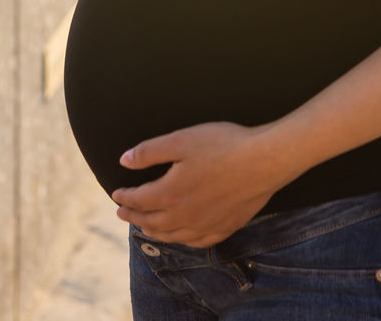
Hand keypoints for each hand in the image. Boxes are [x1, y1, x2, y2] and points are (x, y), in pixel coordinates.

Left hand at [111, 121, 283, 247]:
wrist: (264, 161)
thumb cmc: (223, 145)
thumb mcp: (182, 139)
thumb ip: (150, 152)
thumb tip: (124, 161)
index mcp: (170, 193)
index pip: (139, 200)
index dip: (125, 197)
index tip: (116, 194)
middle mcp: (184, 216)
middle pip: (151, 221)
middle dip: (133, 216)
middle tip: (122, 212)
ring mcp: (205, 225)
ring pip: (171, 235)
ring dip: (153, 230)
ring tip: (145, 227)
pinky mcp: (224, 227)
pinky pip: (196, 241)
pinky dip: (181, 239)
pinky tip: (181, 235)